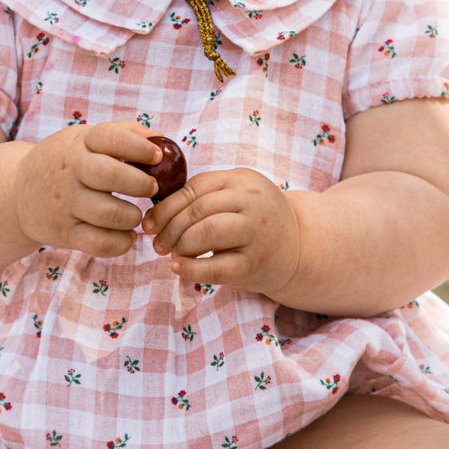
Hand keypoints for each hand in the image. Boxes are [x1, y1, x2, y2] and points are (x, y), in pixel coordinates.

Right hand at [14, 121, 162, 257]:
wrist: (17, 193)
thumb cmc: (65, 162)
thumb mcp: (83, 138)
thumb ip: (122, 134)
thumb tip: (161, 139)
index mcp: (79, 143)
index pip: (111, 137)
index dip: (139, 147)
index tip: (157, 157)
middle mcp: (71, 172)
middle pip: (111, 176)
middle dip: (140, 184)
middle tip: (152, 188)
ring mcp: (65, 203)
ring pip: (108, 213)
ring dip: (132, 216)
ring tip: (135, 215)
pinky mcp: (64, 232)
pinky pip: (98, 243)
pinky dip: (120, 243)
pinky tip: (126, 236)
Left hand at [142, 168, 300, 295]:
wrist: (298, 247)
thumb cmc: (254, 221)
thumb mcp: (237, 196)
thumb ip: (204, 197)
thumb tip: (155, 214)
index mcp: (243, 179)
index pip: (196, 187)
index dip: (167, 207)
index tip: (150, 223)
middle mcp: (253, 202)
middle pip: (199, 209)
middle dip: (170, 228)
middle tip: (158, 243)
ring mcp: (257, 232)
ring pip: (208, 232)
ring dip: (182, 244)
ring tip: (173, 253)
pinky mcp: (255, 263)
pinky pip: (217, 267)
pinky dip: (191, 268)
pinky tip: (178, 267)